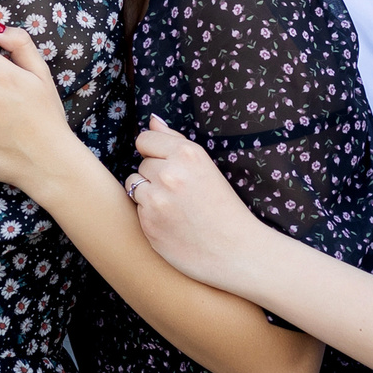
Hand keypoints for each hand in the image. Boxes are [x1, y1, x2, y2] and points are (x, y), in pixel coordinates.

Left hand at [128, 118, 262, 289]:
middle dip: (155, 175)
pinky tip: (171, 223)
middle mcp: (169, 173)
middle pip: (142, 163)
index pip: (145, 139)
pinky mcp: (148, 224)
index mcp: (188, 154)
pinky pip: (137, 209)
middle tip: (181, 193)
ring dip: (147, 193)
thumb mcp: (206, 167)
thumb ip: (174, 141)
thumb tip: (152, 120)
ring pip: (134, 184)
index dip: (155, 152)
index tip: (170, 166)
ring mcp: (156, 200)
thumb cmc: (225, 208)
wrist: (237, 252)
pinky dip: (149, 215)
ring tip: (173, 207)